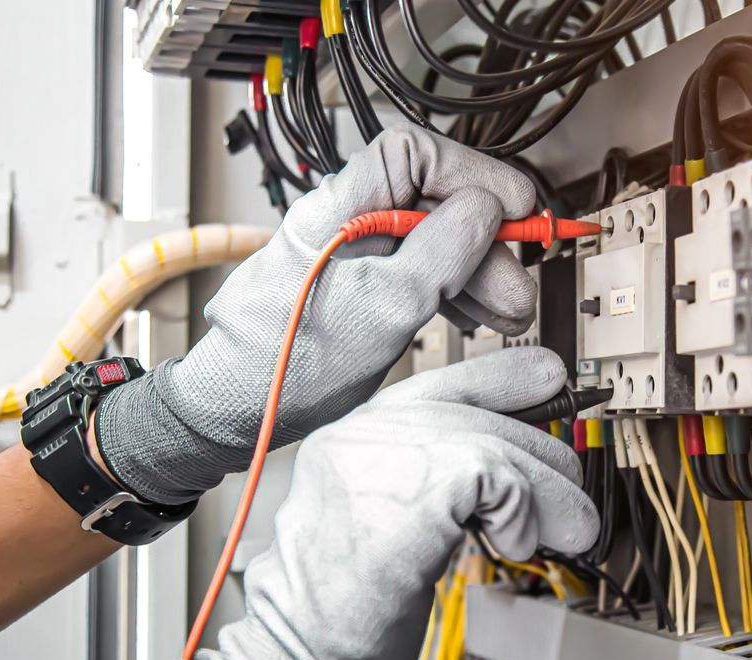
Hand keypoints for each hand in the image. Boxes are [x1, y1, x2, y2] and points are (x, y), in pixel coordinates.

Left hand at [96, 124, 539, 503]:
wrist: (234, 412)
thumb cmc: (284, 366)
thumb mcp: (381, 310)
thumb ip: (438, 254)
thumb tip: (485, 211)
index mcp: (337, 209)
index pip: (415, 156)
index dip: (473, 174)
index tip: (515, 208)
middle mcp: (347, 224)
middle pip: (434, 203)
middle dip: (487, 241)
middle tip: (517, 285)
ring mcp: (356, 257)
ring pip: (435, 242)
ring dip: (480, 273)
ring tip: (509, 313)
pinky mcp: (363, 289)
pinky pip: (422, 273)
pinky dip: (457, 292)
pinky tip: (480, 317)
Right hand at [141, 348, 597, 659]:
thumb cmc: (336, 620)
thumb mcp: (386, 527)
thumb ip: (434, 487)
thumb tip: (515, 478)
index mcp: (349, 439)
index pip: (439, 381)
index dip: (504, 379)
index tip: (549, 379)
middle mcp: (360, 434)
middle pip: (479, 413)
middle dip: (541, 459)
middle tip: (571, 507)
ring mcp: (382, 455)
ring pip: (499, 445)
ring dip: (549, 496)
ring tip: (568, 533)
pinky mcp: (416, 487)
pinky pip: (504, 479)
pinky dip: (526, 514)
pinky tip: (514, 547)